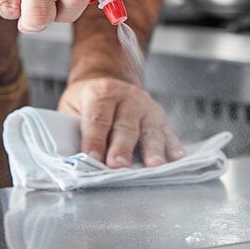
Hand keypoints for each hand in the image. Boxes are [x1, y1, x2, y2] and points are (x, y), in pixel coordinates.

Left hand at [57, 77, 184, 167]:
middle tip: (119, 167)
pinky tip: (177, 159)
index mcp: (101, 93)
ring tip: (153, 166)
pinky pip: (169, 133)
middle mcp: (127, 98)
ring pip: (149, 130)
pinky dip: (173, 147)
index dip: (94, 141)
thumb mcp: (72, 107)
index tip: (92, 160)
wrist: (110, 81)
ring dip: (152, 150)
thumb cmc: (88, 102)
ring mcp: (146, 107)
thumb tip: (73, 161)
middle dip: (122, 149)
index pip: (97, 119)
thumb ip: (73, 130)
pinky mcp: (160, 117)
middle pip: (125, 127)